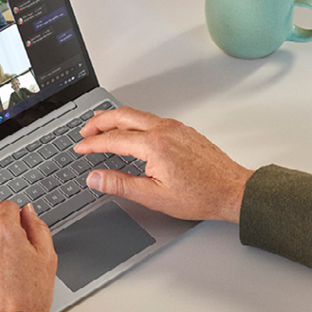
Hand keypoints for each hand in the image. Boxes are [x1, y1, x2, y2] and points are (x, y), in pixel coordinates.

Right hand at [75, 107, 252, 222]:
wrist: (232, 190)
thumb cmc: (200, 195)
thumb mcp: (153, 196)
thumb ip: (120, 184)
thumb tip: (95, 177)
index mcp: (153, 145)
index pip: (113, 139)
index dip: (92, 144)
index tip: (80, 148)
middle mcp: (164, 130)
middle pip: (122, 116)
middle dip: (99, 121)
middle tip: (85, 131)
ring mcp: (175, 127)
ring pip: (137, 114)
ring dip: (116, 119)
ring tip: (103, 127)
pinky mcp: (183, 130)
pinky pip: (152, 118)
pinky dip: (134, 121)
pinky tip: (132, 131)